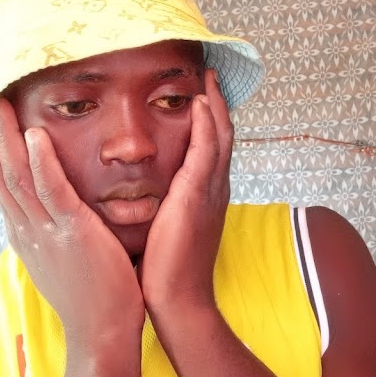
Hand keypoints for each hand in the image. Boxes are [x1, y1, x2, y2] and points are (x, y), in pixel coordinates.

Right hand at [0, 98, 144, 350]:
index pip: (3, 187)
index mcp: (26, 236)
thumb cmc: (92, 297)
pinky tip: (34, 137)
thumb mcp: (61, 260)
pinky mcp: (72, 232)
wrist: (102, 332)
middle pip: (2, 176)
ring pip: (17, 177)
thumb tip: (52, 214)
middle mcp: (28, 231)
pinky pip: (50, 190)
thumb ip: (53, 233)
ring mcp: (46, 232)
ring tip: (2, 107)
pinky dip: (40, 162)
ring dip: (8, 139)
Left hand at [139, 70, 231, 322]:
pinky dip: (206, 126)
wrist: (178, 301)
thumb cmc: (168, 271)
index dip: (212, 121)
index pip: (213, 149)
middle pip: (223, 136)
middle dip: (219, 104)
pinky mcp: (196, 198)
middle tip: (212, 75)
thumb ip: (167, 207)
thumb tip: (152, 195)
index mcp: (207, 197)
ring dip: (215, 105)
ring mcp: (210, 193)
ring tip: (209, 79)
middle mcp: (215, 190)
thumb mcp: (169, 229)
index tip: (203, 95)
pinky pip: (205, 152)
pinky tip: (199, 104)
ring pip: (220, 138)